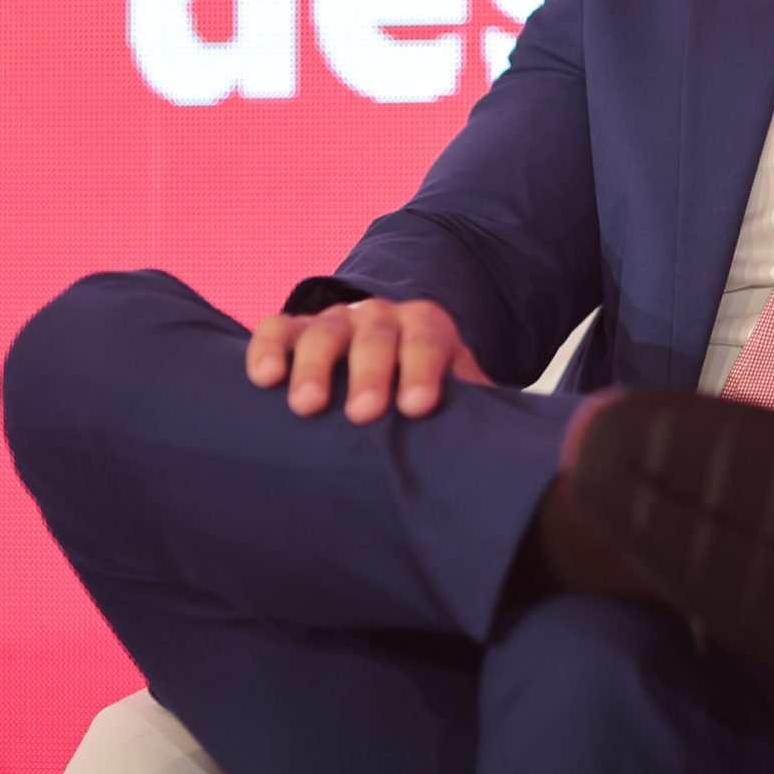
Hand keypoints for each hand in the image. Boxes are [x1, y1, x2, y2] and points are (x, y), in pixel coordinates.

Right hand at [245, 297, 492, 423]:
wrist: (386, 356)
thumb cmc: (421, 389)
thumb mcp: (454, 393)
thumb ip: (477, 414)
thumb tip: (510, 455)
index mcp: (426, 327)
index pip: (428, 340)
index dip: (423, 370)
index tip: (417, 408)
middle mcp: (380, 318)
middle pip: (376, 337)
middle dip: (370, 373)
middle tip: (364, 412)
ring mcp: (335, 322)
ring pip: (323, 332)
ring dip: (314, 366)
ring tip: (306, 405)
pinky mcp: (294, 331)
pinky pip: (277, 329)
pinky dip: (268, 348)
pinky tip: (263, 378)